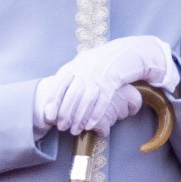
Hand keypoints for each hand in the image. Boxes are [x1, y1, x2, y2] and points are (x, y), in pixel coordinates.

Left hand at [40, 35, 178, 134]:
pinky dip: (95, 114)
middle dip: (65, 114)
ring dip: (79, 117)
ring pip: (85, 99)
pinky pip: (102, 99)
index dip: (53, 101)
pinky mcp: (114, 78)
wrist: (131, 51)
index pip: (59, 83)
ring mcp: (100, 73)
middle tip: (62, 128)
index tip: (49, 116)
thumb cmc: (107, 61)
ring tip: (75, 130)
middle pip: (71, 95)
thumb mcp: (87, 64)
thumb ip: (73, 75)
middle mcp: (86, 68)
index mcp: (77, 63)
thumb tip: (58, 95)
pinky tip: (90, 125)